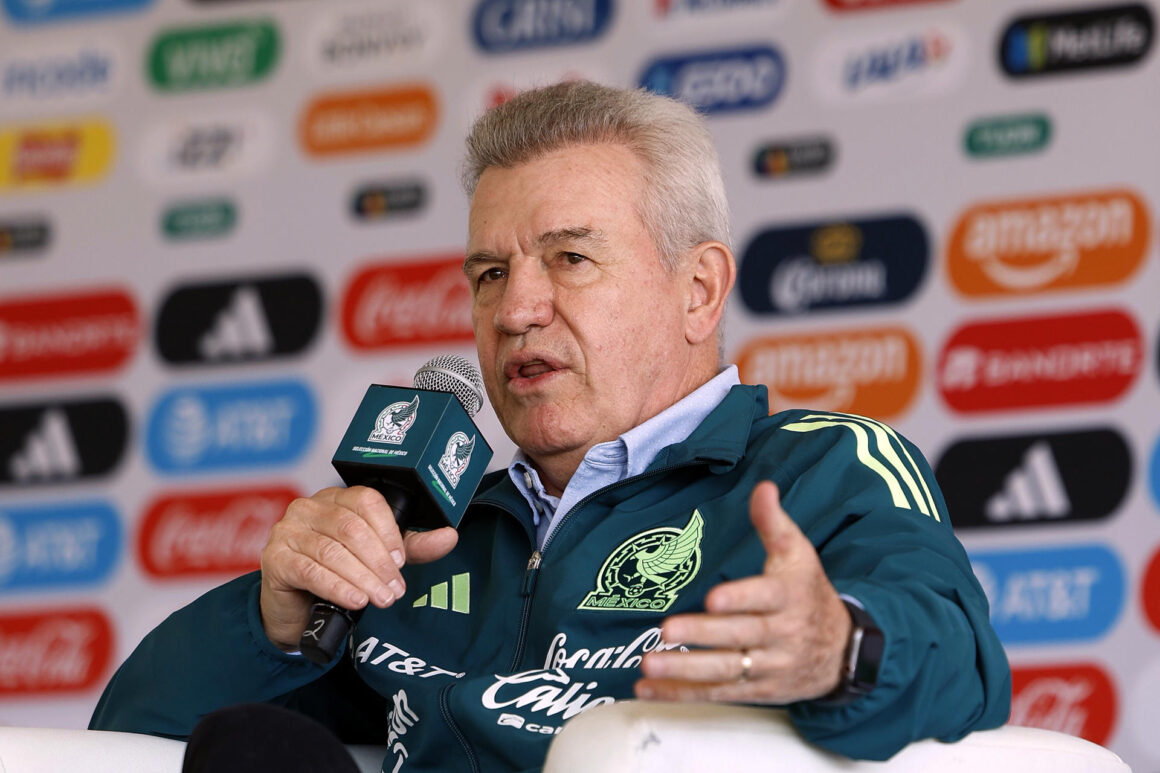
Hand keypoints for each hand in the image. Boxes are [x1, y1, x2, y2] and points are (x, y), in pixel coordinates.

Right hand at [259, 486, 457, 649]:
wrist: (295, 608)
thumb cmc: (336, 574)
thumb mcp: (378, 558)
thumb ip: (411, 547)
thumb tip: (449, 536)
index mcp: (337, 498)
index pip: (367, 501)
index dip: (388, 531)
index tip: (401, 560)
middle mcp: (309, 508)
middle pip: (351, 527)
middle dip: (379, 562)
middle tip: (395, 589)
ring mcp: (288, 531)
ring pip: (333, 551)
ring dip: (362, 578)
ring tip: (380, 599)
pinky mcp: (275, 558)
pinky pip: (310, 570)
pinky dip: (337, 587)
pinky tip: (354, 600)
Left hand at [635, 481, 850, 703]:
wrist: (843, 651)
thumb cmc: (809, 593)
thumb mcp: (799, 555)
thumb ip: (774, 523)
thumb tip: (763, 487)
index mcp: (788, 598)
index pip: (763, 598)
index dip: (739, 599)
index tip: (714, 599)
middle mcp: (779, 635)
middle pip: (738, 637)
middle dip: (702, 635)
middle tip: (667, 630)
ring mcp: (768, 667)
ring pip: (725, 671)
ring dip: (684, 671)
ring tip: (648, 662)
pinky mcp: (756, 691)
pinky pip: (717, 694)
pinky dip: (681, 694)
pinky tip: (648, 689)